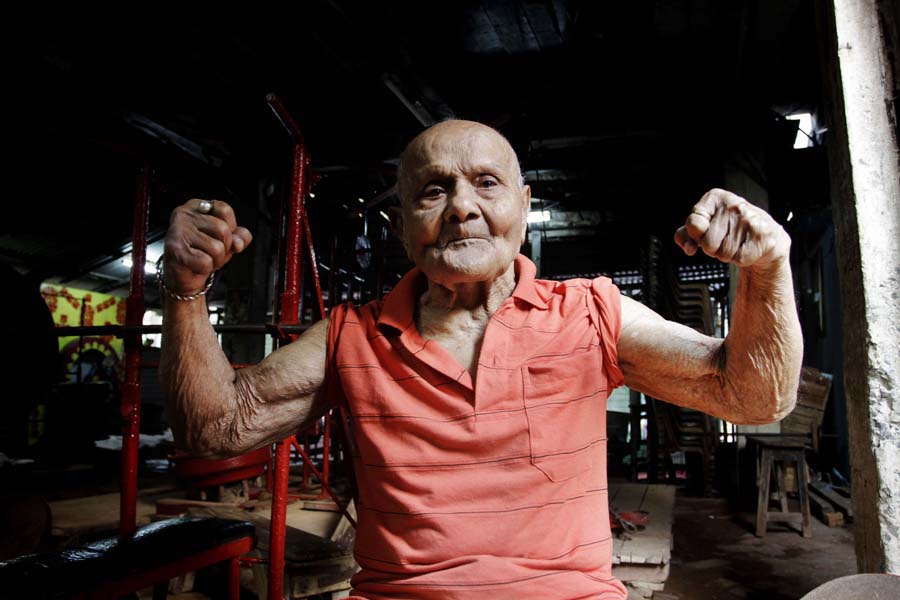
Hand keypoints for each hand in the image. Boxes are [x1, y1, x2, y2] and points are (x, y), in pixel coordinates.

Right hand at [162, 198, 252, 293]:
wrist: (182, 274)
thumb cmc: (203, 252)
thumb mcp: (226, 241)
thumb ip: (239, 236)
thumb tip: (238, 243)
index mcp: (196, 206)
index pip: (224, 209)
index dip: (230, 227)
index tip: (220, 236)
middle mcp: (184, 214)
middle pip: (222, 229)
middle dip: (224, 247)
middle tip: (212, 252)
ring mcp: (178, 231)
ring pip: (216, 247)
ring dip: (216, 260)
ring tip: (204, 258)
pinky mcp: (175, 250)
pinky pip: (206, 261)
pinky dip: (206, 268)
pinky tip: (195, 265)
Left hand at [674, 189, 789, 269]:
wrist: (765, 235)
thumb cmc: (730, 229)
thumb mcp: (705, 226)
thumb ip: (686, 235)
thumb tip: (688, 247)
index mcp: (715, 197)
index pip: (693, 223)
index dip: (696, 235)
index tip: (705, 231)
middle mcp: (733, 204)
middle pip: (707, 243)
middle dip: (712, 248)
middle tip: (724, 239)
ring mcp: (749, 219)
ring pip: (723, 254)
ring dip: (727, 255)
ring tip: (737, 243)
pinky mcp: (761, 236)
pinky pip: (739, 260)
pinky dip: (741, 260)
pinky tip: (747, 247)